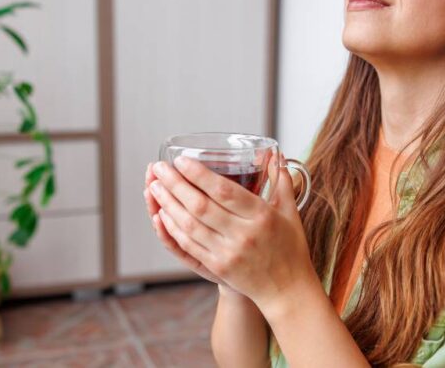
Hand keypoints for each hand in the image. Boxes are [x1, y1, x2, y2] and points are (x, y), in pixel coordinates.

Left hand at [148, 155, 318, 309]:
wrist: (287, 290)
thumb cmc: (290, 248)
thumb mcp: (290, 212)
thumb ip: (280, 181)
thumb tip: (274, 155)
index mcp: (261, 216)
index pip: (224, 191)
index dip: (199, 174)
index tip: (181, 161)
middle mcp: (243, 234)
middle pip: (201, 206)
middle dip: (175, 185)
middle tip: (160, 168)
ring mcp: (228, 253)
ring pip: (190, 225)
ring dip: (168, 204)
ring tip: (154, 186)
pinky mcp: (218, 267)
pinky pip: (189, 245)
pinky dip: (172, 229)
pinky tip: (161, 214)